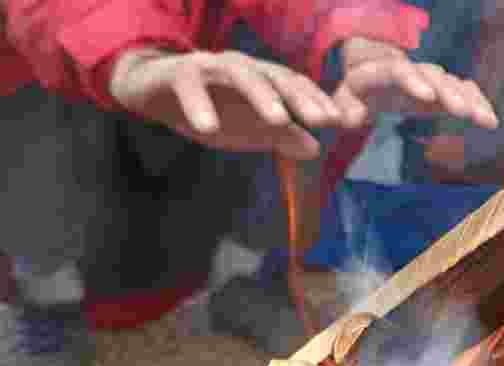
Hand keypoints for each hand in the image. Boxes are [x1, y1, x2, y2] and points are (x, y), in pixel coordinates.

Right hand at [110, 49, 346, 159]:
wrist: (153, 92)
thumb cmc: (210, 109)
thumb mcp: (246, 129)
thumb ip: (279, 136)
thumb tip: (314, 149)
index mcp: (262, 79)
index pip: (295, 86)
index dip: (317, 101)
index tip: (338, 122)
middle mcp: (242, 67)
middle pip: (276, 76)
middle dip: (300, 98)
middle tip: (321, 119)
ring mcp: (211, 66)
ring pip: (241, 74)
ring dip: (261, 95)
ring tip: (277, 120)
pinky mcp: (179, 72)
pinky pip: (191, 85)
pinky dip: (200, 105)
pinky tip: (208, 128)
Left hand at [332, 38, 498, 129]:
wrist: (373, 86)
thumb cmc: (356, 99)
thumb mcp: (344, 104)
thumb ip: (345, 111)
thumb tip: (346, 119)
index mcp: (382, 73)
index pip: (398, 71)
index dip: (413, 81)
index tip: (427, 97)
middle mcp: (411, 72)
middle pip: (433, 76)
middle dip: (449, 93)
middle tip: (464, 112)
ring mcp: (430, 81)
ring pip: (452, 84)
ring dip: (470, 101)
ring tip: (486, 119)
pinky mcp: (444, 93)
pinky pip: (464, 93)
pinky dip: (478, 104)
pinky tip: (490, 120)